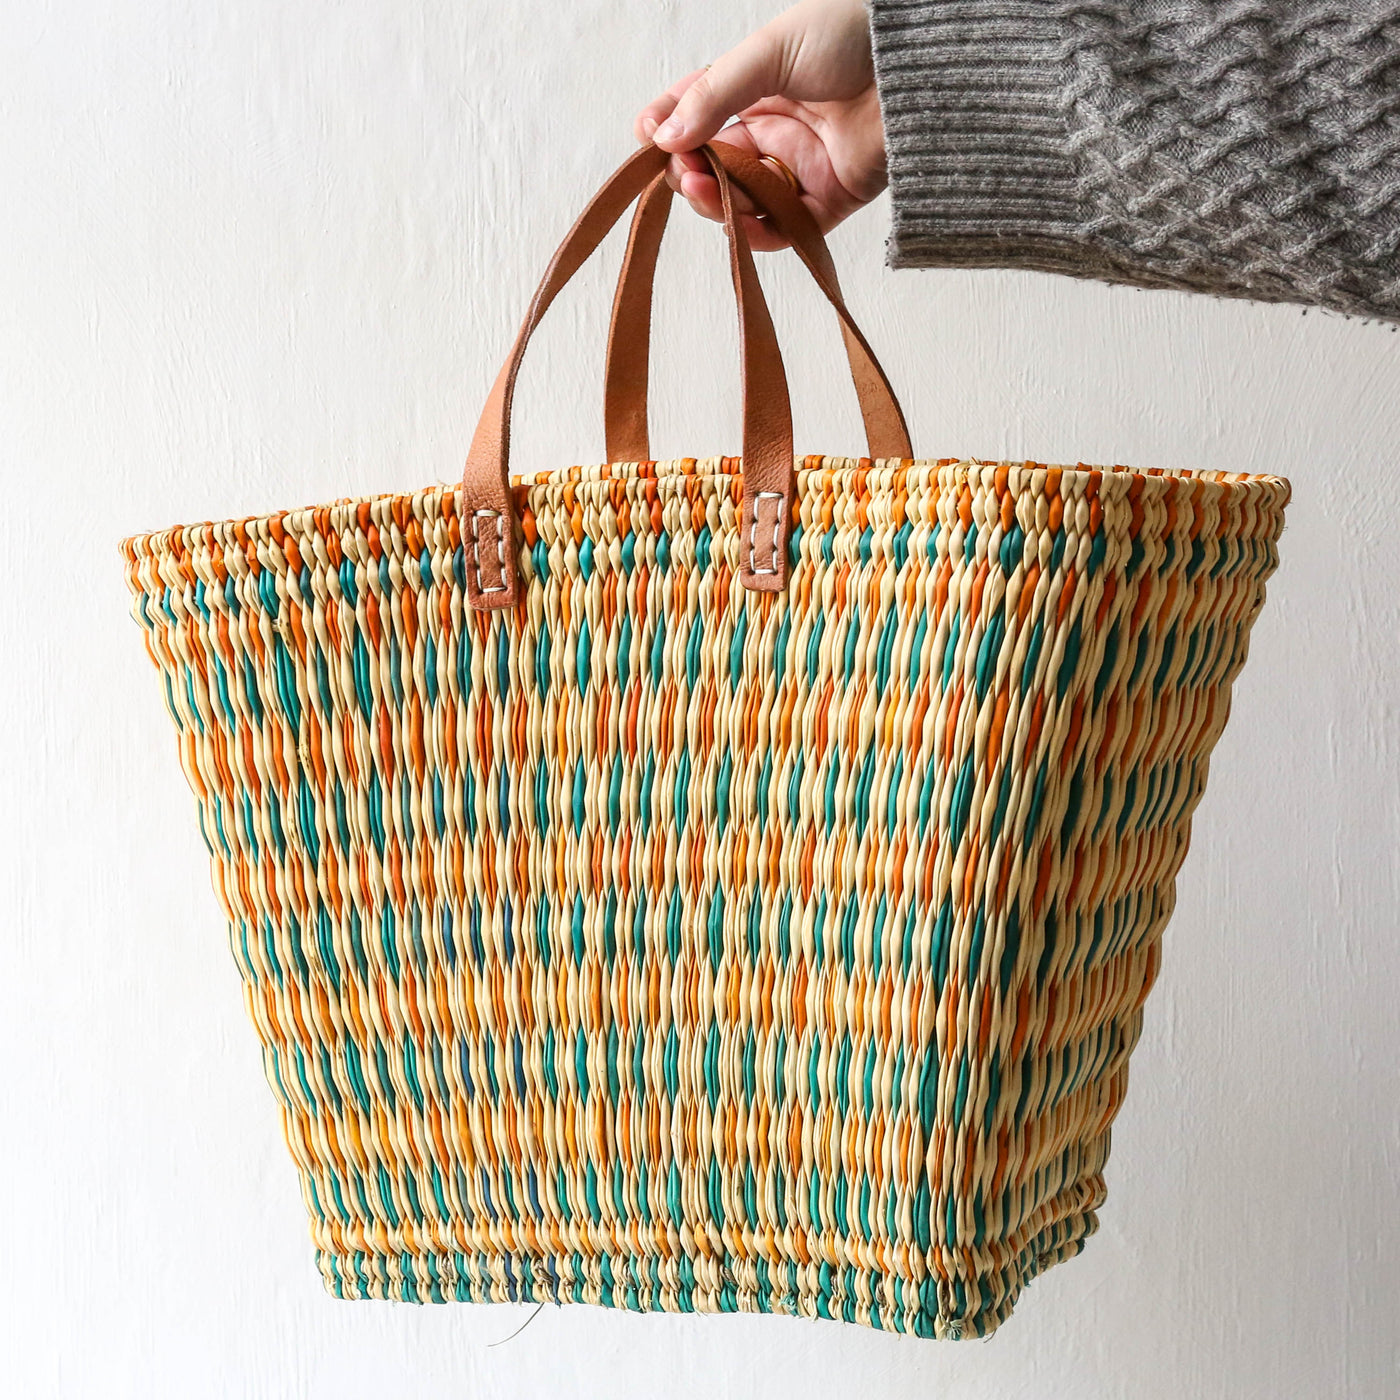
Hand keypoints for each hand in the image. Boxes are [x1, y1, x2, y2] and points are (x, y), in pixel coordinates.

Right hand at [634, 0, 886, 249]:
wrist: (917, 65)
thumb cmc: (849, 35)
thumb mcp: (769, 52)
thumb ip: (715, 95)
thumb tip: (663, 136)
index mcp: (756, 86)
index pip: (698, 111)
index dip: (668, 127)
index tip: (646, 139)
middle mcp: (774, 129)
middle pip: (714, 164)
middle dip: (690, 171)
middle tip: (681, 169)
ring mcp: (799, 167)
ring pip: (742, 200)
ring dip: (717, 200)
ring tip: (703, 187)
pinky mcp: (827, 201)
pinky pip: (783, 229)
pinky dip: (755, 232)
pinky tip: (736, 222)